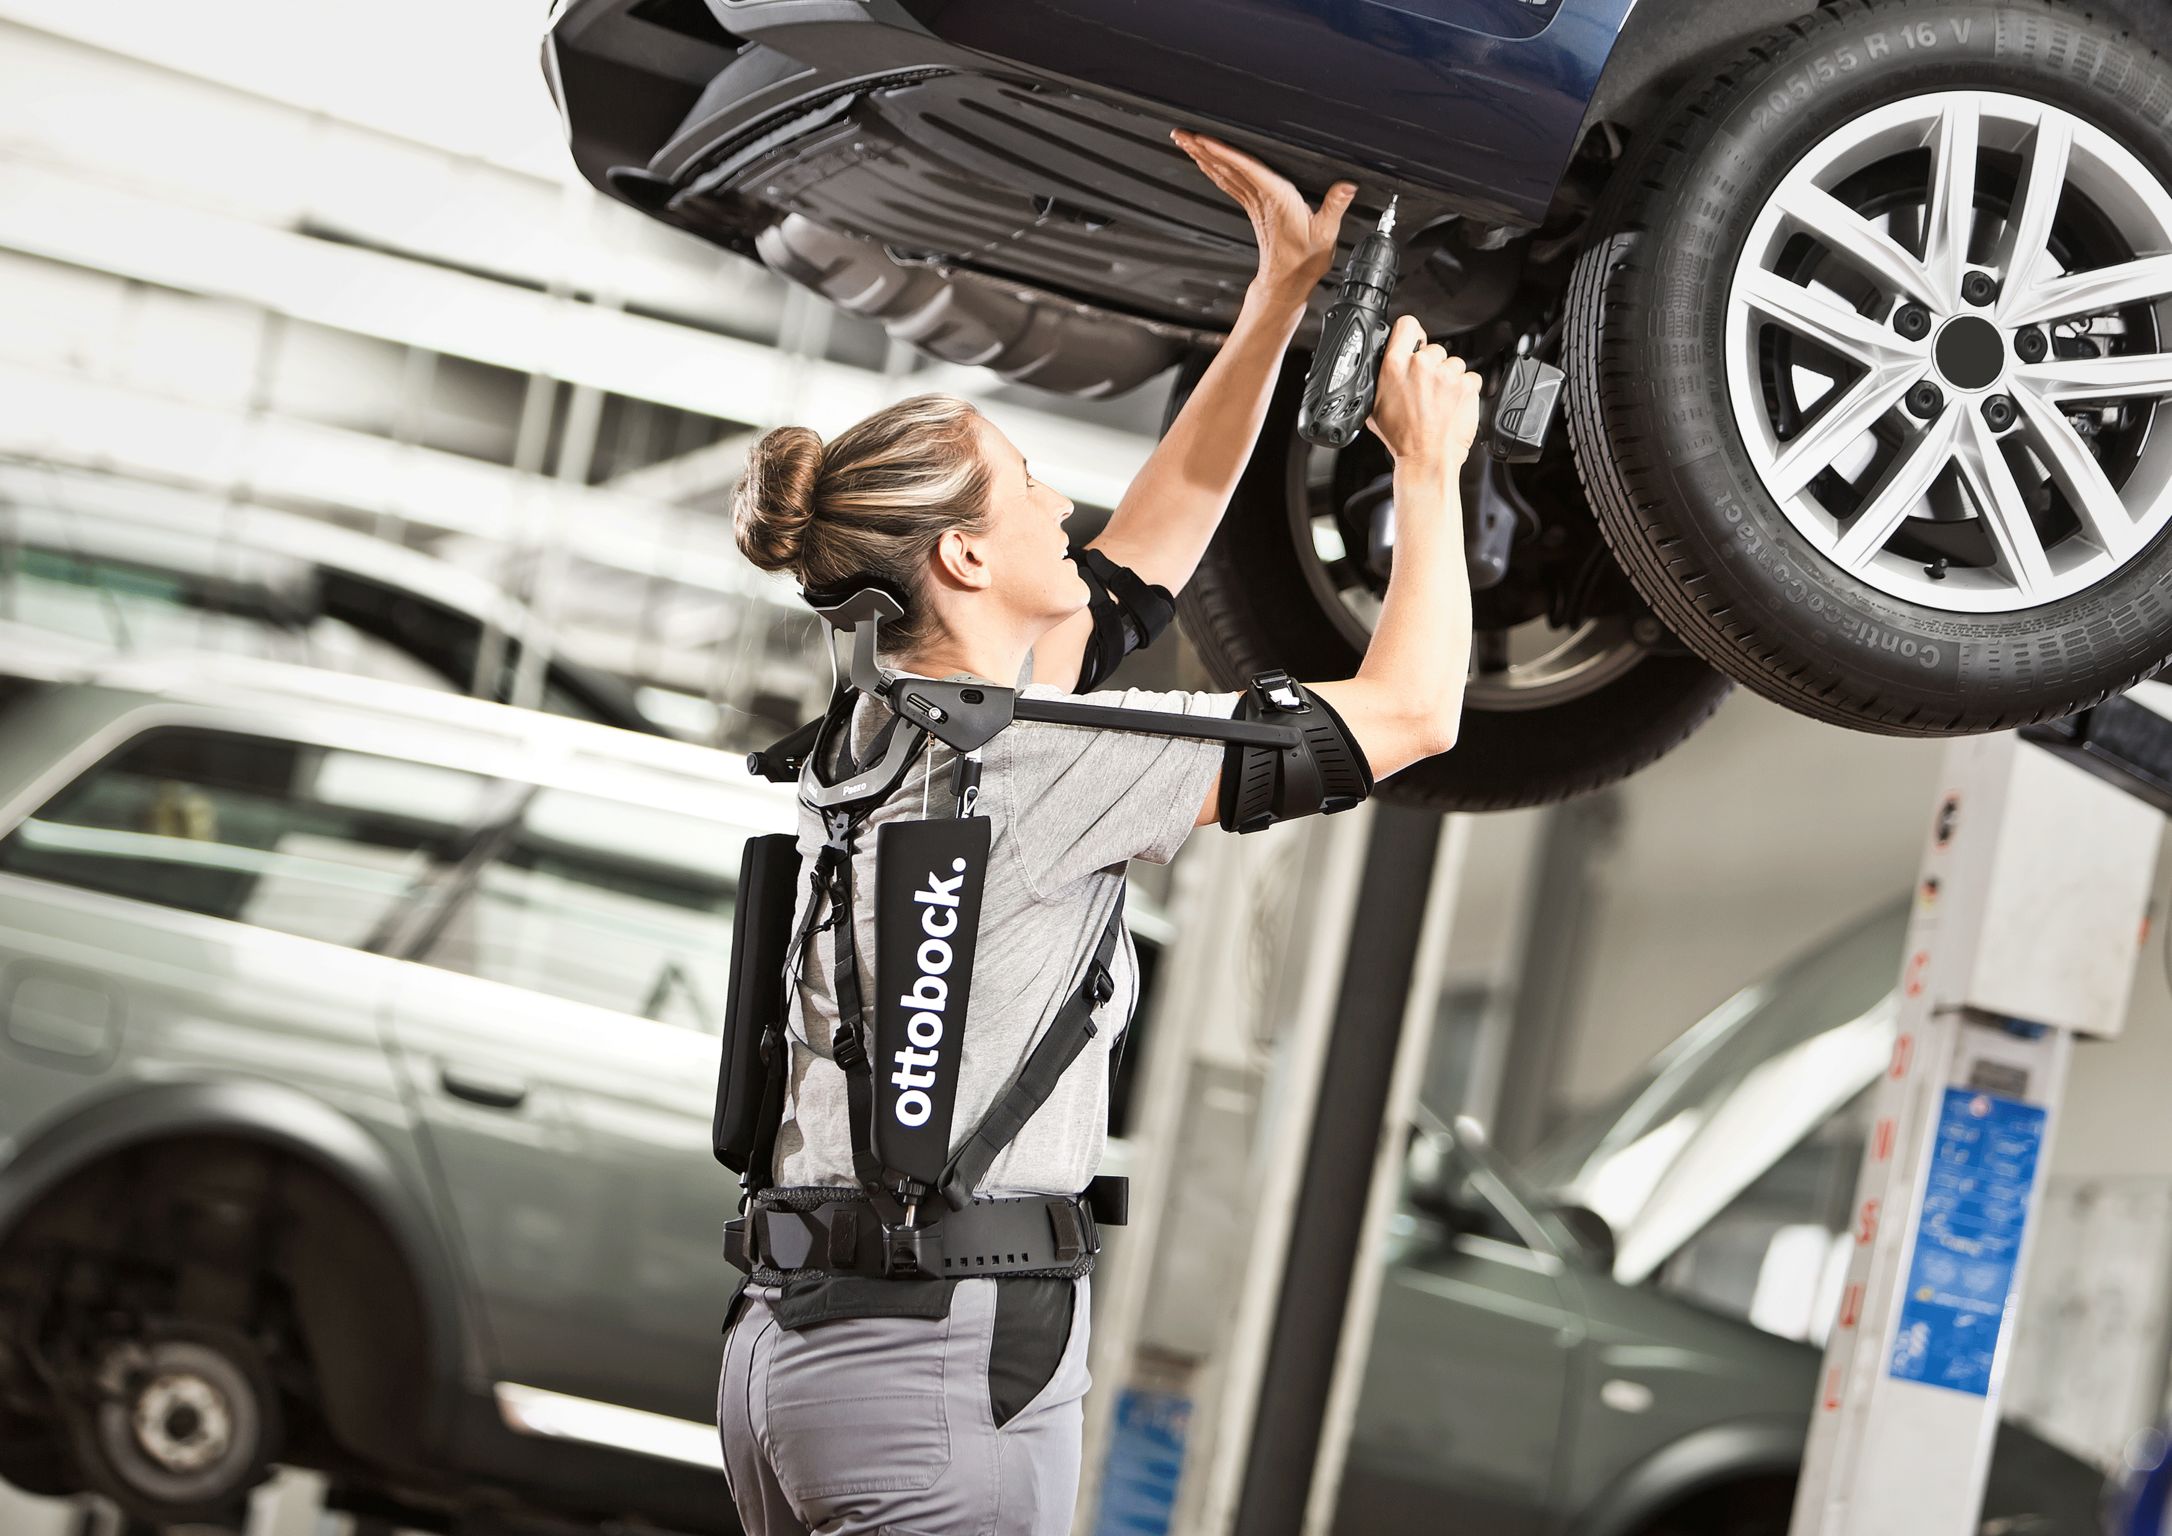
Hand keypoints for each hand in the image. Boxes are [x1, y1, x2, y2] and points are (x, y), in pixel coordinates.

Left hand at [1171, 128, 1356, 304]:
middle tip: (1181, 133)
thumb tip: (1347, 186)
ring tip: (1185, 141)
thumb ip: (1335, 206)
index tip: (1204, 138)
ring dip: (1202, 156)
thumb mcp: (1326, 233)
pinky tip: (1205, 161)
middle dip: (1202, 149)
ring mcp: (1253, 203)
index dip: (1224, 152)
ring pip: (1222, 174)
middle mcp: (1259, 197)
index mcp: (1275, 197)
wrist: (1287, 283)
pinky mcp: (1253, 208)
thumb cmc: (1304, 260)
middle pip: (1225, 167)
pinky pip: (1228, 183)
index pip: (1244, 168)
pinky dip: (1214, 168)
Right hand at [1366, 315, 1482, 473]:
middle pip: (1433, 349)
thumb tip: (1386, 370)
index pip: (1407, 325)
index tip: (1416, 343)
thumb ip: (1383, 381)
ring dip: (1449, 379)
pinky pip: (1470, 378)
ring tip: (1440, 402)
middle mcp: (1421, 365)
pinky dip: (1465, 390)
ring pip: (1453, 364)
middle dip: (1432, 366)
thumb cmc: (1402, 440)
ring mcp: (1446, 374)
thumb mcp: (1375, 407)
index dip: (1413, 334)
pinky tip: (1452, 406)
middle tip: (1426, 391)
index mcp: (1394, 366)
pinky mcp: (1467, 384)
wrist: (1427, 460)